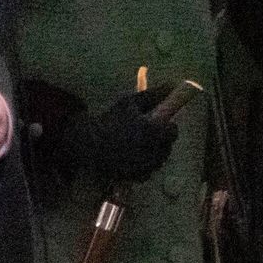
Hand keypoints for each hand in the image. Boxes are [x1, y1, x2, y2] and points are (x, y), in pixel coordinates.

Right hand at [55, 86, 178, 186]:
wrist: (89, 143)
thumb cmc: (111, 119)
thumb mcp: (131, 102)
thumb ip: (154, 94)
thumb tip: (172, 85)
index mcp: (152, 131)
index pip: (173, 131)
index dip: (167, 126)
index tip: (158, 123)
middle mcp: (151, 150)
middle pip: (167, 147)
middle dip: (161, 140)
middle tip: (147, 133)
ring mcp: (144, 166)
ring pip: (159, 159)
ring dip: (154, 152)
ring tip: (138, 144)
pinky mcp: (136, 177)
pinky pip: (148, 171)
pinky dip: (145, 165)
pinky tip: (133, 156)